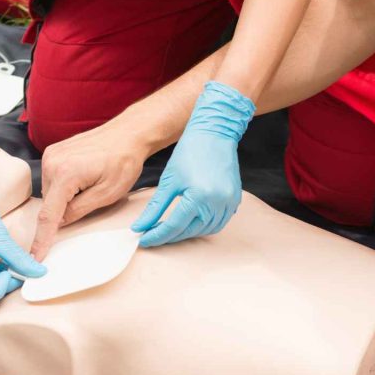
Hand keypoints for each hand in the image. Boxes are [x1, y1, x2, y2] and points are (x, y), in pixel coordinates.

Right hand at [30, 121, 149, 259]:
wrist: (129, 133)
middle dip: (66, 210)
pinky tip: (84, 176)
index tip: (35, 258)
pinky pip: (53, 180)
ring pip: (51, 193)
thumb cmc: (124, 161)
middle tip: (93, 196)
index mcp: (65, 174)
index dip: (42, 240)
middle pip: (50, 204)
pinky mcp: (52, 152)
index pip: (49, 215)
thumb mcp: (107, 194)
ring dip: (66, 197)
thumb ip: (79, 211)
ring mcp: (50, 154)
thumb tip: (60, 223)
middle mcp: (52, 162)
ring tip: (91, 181)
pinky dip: (65, 186)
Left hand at [131, 81, 254, 247]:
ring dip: (187, 233)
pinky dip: (203, 226)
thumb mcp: (168, 181)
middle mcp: (217, 203)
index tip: (143, 241)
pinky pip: (218, 222)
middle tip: (153, 235)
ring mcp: (228, 203)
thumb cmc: (189, 152)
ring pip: (205, 230)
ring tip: (170, 229)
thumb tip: (140, 227)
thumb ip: (154, 208)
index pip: (173, 226)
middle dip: (170, 236)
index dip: (156, 236)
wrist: (214, 134)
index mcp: (198, 197)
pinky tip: (190, 222)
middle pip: (189, 231)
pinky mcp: (234, 200)